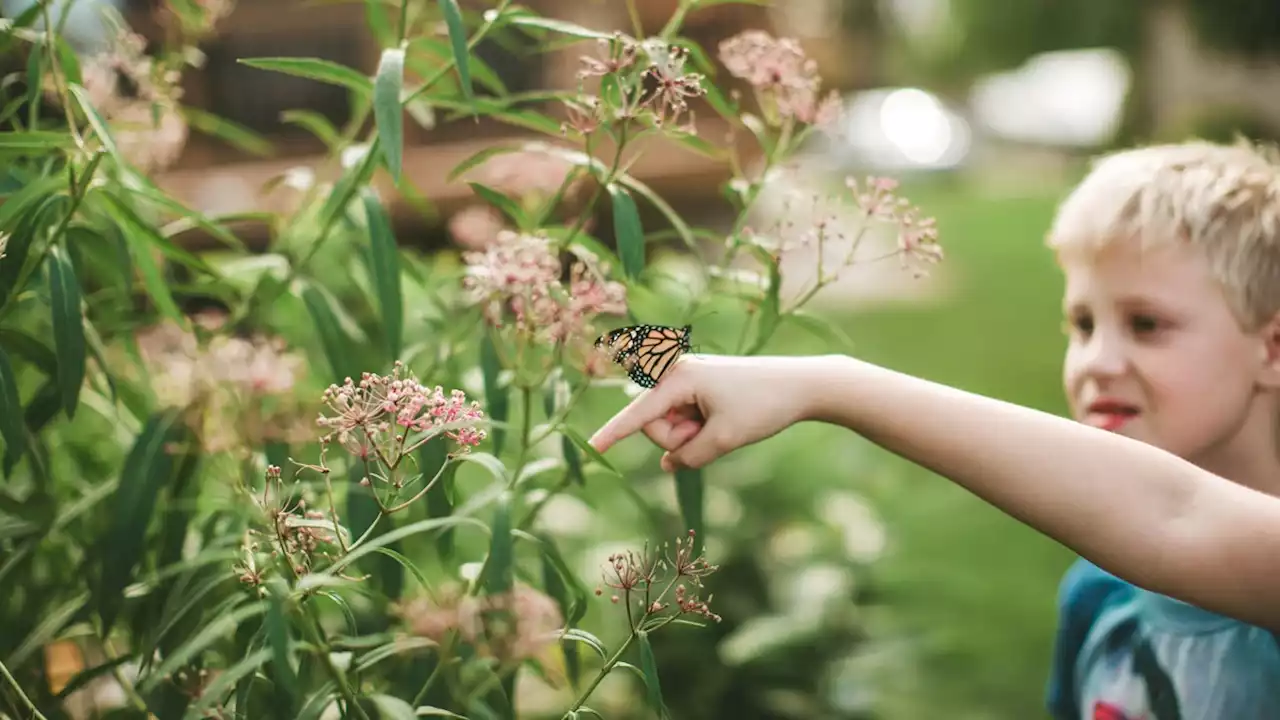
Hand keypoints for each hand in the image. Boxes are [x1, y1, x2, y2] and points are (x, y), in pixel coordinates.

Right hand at [588, 354, 829, 471]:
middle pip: (654, 425)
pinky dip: (699, 429)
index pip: (638, 415)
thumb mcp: (724, 439)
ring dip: (692, 435)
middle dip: (678, 439)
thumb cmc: (763, 407)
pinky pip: (684, 418)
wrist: (801, 384)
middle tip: (714, 433)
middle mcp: (677, 373)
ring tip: (724, 423)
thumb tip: (669, 465)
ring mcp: (688, 379)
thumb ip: (689, 457)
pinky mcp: (698, 386)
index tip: (590, 449)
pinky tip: (724, 420)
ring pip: (670, 424)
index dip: (612, 435)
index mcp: (679, 379)